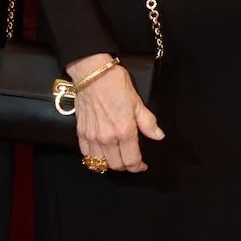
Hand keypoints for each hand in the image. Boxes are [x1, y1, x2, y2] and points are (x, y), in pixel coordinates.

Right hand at [68, 54, 162, 172]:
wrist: (93, 74)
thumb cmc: (116, 84)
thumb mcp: (137, 102)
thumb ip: (148, 123)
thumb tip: (158, 136)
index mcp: (125, 131)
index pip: (131, 160)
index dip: (138, 167)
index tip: (141, 166)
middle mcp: (108, 138)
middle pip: (116, 165)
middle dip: (125, 167)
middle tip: (130, 162)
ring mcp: (92, 136)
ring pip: (100, 162)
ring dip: (110, 164)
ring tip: (116, 159)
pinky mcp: (81, 132)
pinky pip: (86, 154)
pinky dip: (93, 158)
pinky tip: (100, 155)